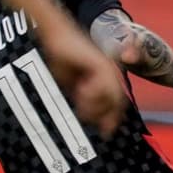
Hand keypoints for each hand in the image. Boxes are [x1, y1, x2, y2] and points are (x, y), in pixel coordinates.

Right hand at [38, 21, 126, 138]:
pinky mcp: (101, 64)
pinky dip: (93, 92)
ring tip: (80, 100)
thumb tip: (90, 119)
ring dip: (95, 104)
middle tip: (91, 122)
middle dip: (105, 116)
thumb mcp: (73, 86)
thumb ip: (84, 100)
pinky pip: (103, 86)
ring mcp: (108, 70)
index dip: (112, 120)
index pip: (116, 105)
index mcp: (106, 81)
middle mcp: (111, 76)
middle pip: (116, 104)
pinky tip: (80, 90)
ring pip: (111, 97)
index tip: (105, 134)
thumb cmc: (61, 60)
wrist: (55, 38)